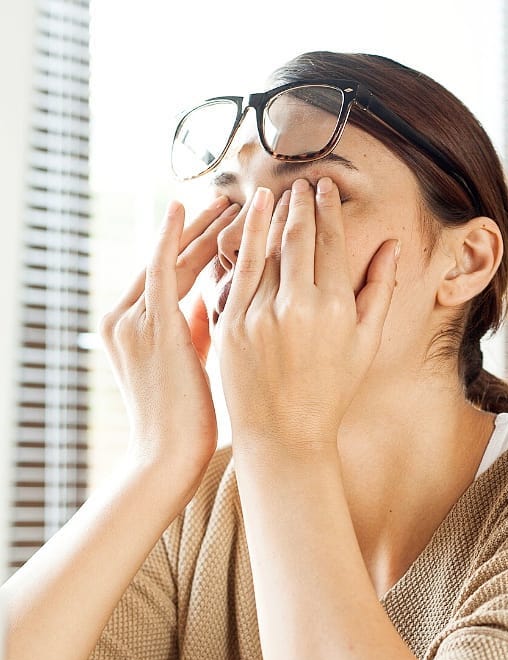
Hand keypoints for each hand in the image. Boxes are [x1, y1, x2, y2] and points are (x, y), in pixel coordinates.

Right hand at [100, 196, 238, 485]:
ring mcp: (133, 320)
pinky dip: (174, 237)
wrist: (168, 455)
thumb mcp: (189, 362)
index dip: (196, 246)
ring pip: (170, 259)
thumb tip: (210, 302)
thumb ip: (194, 328)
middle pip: (168, 260)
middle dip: (199, 229)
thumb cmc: (186, 416)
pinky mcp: (149, 326)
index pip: (171, 275)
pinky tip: (185, 207)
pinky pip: (164, 269)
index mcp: (134, 328)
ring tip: (223, 199)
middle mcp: (125, 318)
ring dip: (197, 228)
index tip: (222, 223)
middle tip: (226, 200)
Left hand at [215, 177, 398, 457]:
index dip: (329, 211)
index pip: (331, 244)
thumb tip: (391, 245)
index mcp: (335, 308)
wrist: (285, 433)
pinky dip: (244, 241)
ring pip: (266, 249)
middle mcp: (297, 306)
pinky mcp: (232, 325)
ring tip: (277, 193)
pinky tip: (247, 219)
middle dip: (302, 205)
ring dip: (272, 215)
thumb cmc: (332, 391)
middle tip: (303, 181)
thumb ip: (380, 290)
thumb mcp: (366, 343)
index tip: (325, 189)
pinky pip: (238, 272)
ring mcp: (260, 314)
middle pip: (298, 239)